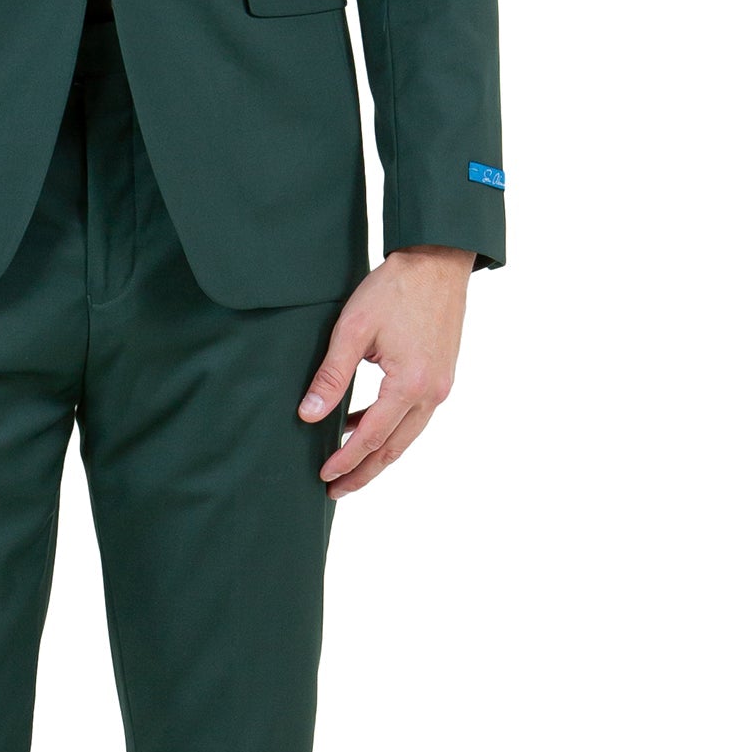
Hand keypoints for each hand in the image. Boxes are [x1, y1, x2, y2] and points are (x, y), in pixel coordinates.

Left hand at [299, 245, 474, 496]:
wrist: (438, 261)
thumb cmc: (394, 289)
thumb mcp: (354, 330)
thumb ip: (331, 375)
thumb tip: (309, 415)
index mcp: (410, 385)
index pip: (371, 438)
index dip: (345, 461)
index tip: (323, 477)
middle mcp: (432, 394)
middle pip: (394, 448)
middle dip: (364, 472)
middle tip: (335, 490)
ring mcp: (441, 387)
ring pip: (407, 436)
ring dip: (377, 453)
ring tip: (347, 465)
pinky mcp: (442, 377)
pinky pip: (414, 416)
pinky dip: (389, 429)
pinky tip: (363, 425)